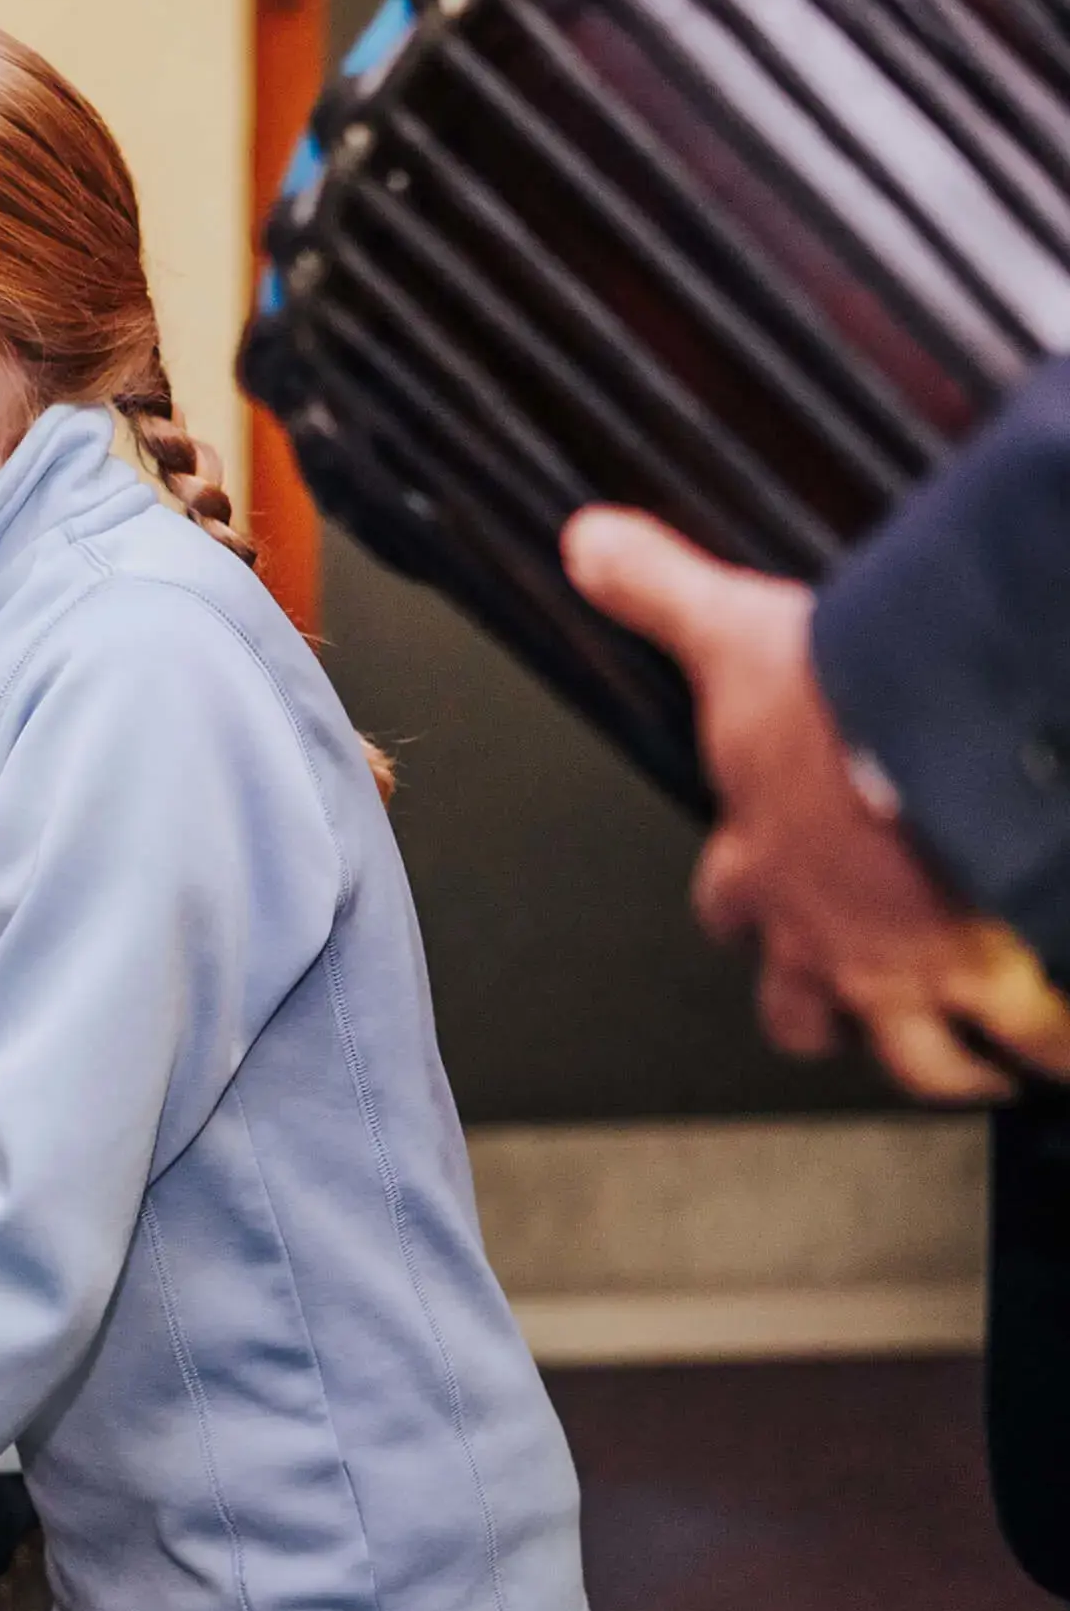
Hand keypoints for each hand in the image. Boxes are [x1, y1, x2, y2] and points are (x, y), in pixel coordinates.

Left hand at [565, 508, 1069, 1100]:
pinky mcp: (997, 978)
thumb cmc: (834, 702)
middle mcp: (827, 937)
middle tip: (844, 1023)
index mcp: (764, 866)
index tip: (748, 911)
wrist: (938, 735)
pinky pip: (1038, 1038)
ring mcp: (912, 972)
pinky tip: (1062, 1043)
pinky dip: (1055, 1044)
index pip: (728, 907)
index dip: (735, 910)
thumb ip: (659, 591)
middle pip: (801, 1015)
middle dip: (819, 1022)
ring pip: (919, 1058)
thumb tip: (588, 545)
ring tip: (980, 1065)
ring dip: (944, 1064)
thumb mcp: (728, 633)